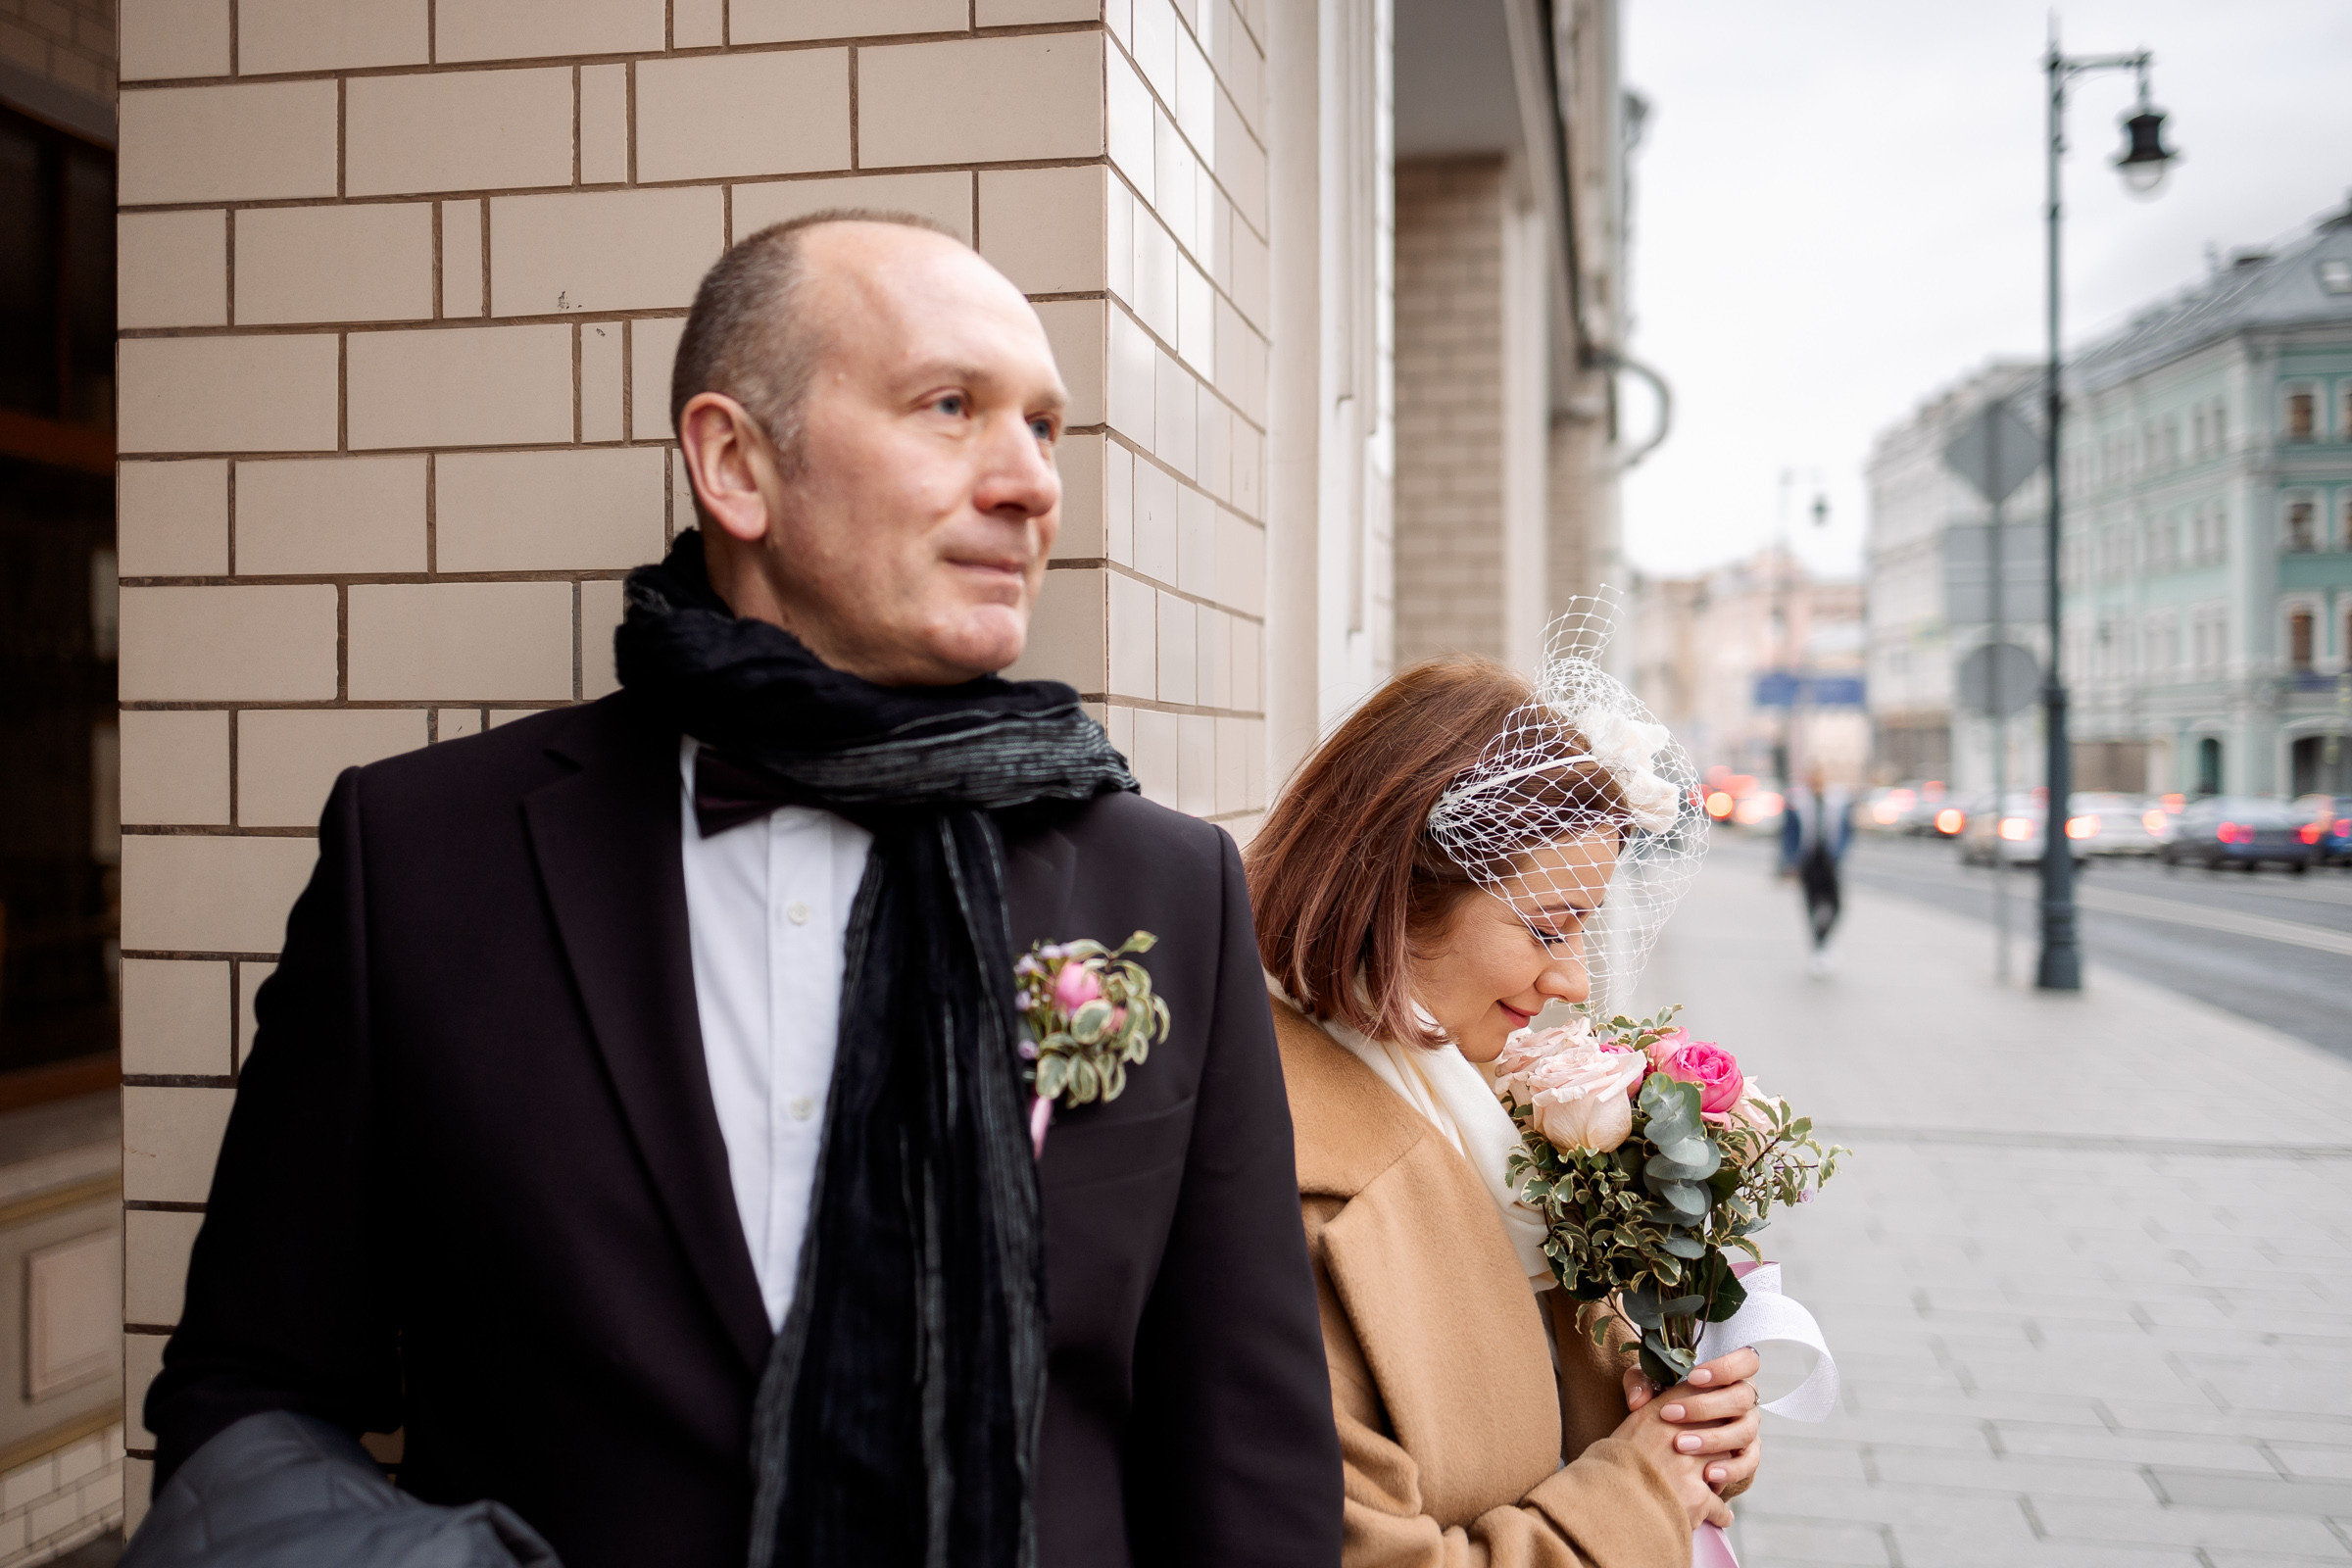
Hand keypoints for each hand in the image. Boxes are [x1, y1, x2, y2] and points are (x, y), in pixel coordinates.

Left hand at [1612, 1348, 1762, 1531]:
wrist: (1670, 1442)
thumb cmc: (1665, 1403)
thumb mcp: (1650, 1385)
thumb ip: (1640, 1382)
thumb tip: (1637, 1400)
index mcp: (1729, 1376)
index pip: (1747, 1361)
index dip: (1726, 1367)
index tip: (1693, 1378)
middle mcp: (1745, 1400)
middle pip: (1742, 1397)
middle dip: (1705, 1407)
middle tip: (1669, 1415)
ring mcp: (1749, 1428)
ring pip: (1745, 1431)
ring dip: (1713, 1438)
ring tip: (1680, 1445)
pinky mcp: (1748, 1456)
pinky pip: (1749, 1463)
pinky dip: (1730, 1469)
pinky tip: (1707, 1474)